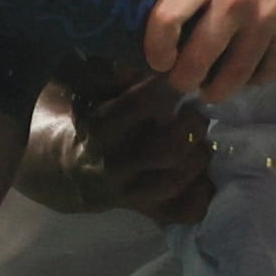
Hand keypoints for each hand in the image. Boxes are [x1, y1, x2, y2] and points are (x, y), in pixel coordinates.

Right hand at [68, 76, 216, 223]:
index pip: (141, 106)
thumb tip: (153, 64)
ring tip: (201, 141)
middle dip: (192, 127)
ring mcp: (130, 192)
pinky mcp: (146, 211)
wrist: (69, 169)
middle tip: (197, 112)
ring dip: (198, 158)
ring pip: (176, 182)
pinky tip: (206, 176)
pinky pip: (182, 211)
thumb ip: (117, 73)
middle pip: (169, 150)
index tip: (182, 74)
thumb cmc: (88, 116)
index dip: (168, 87)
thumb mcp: (90, 87)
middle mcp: (114, 164)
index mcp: (99, 129)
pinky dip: (201, 194)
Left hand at [145, 0, 275, 101]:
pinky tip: (245, 76)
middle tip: (180, 79)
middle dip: (183, 79)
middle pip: (198, 60)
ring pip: (234, 76)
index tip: (157, 58)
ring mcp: (267, 20)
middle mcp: (235, 1)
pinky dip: (254, 80)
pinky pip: (269, 71)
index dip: (156, 49)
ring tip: (210, 89)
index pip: (167, 20)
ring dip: (217, 90)